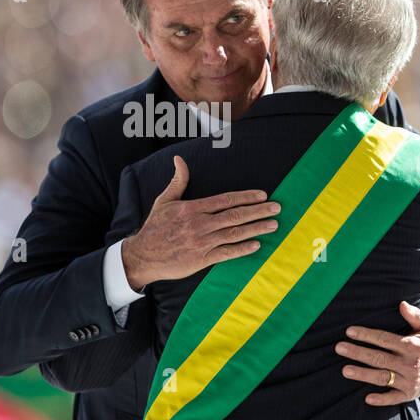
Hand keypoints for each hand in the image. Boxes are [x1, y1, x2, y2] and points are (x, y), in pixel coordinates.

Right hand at [122, 155, 279, 289]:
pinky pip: (227, 253)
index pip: (225, 200)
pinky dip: (242, 249)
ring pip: (234, 233)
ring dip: (256, 228)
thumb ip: (178, 181)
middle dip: (258, 211)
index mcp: (192, 208)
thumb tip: (179, 160)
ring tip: (274, 224)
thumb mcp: (164, 201)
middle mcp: (199, 224)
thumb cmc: (155, 227)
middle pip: (235, 215)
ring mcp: (202, 242)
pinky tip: (257, 245)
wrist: (142, 255)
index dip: (246, 197)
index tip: (263, 195)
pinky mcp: (201, 259)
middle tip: (277, 208)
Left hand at [335, 301, 419, 404]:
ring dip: (363, 374)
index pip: (385, 339)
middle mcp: (410, 364)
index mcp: (412, 346)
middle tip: (340, 348)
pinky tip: (368, 398)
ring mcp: (409, 380)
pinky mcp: (409, 394)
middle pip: (379, 358)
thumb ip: (415, 315)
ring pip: (383, 377)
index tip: (350, 332)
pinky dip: (381, 399)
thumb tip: (401, 304)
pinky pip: (394, 398)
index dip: (366, 335)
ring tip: (345, 370)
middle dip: (358, 353)